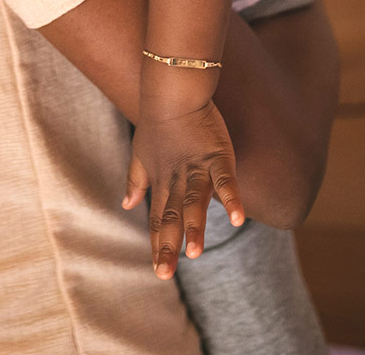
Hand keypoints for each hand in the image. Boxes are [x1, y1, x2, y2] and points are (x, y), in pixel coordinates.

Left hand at [123, 98, 243, 279]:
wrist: (172, 90)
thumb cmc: (158, 122)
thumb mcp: (140, 154)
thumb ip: (136, 181)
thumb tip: (126, 204)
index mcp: (162, 182)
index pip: (159, 219)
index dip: (158, 244)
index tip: (158, 271)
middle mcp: (177, 180)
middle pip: (172, 217)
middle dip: (168, 246)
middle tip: (164, 274)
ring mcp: (197, 168)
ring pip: (195, 202)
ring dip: (195, 227)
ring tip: (194, 253)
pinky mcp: (217, 156)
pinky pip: (225, 180)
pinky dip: (231, 198)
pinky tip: (238, 218)